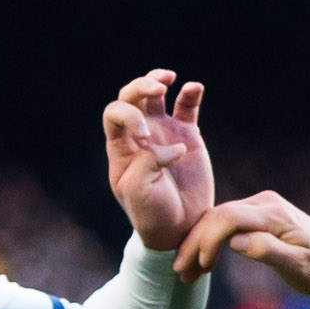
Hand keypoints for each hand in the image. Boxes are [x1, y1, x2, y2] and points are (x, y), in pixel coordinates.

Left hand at [103, 69, 212, 257]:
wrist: (180, 229)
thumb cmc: (152, 214)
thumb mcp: (139, 193)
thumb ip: (146, 163)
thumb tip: (170, 146)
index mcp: (121, 148)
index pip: (115, 114)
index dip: (128, 115)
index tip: (146, 136)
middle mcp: (140, 135)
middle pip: (131, 97)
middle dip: (141, 87)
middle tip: (158, 89)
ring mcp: (164, 133)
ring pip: (155, 96)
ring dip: (157, 80)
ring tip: (169, 79)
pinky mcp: (188, 136)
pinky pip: (187, 107)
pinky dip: (190, 94)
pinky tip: (194, 87)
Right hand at [174, 189, 309, 292]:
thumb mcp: (299, 265)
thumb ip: (267, 251)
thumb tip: (235, 243)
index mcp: (273, 214)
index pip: (228, 217)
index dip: (208, 240)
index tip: (201, 267)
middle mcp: (263, 202)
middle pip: (217, 216)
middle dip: (195, 243)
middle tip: (180, 271)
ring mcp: (259, 206)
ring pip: (216, 219)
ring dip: (198, 244)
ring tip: (185, 271)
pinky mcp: (255, 213)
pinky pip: (225, 223)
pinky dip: (209, 241)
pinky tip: (201, 261)